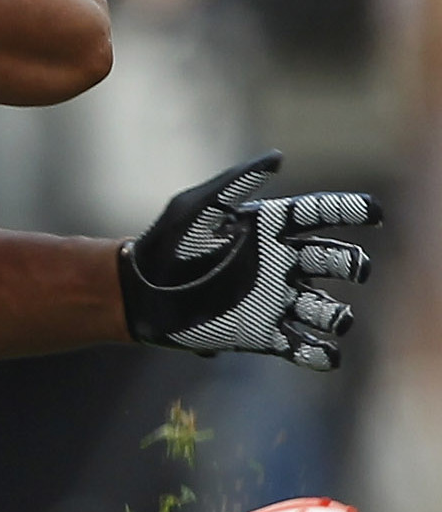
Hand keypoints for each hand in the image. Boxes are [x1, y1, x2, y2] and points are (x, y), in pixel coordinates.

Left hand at [120, 153, 378, 370]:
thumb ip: (235, 183)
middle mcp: (282, 263)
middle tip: (348, 267)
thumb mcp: (194, 209)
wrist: (137, 294)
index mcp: (270, 228)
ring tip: (326, 314)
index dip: (351, 211)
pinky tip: (323, 353)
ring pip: (328, 309)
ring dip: (336, 314)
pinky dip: (321, 354)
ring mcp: (276, 300)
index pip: (321, 215)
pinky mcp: (263, 333)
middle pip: (336, 261)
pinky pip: (306, 348)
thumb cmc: (162, 245)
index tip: (374, 214)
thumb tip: (278, 158)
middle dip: (350, 264)